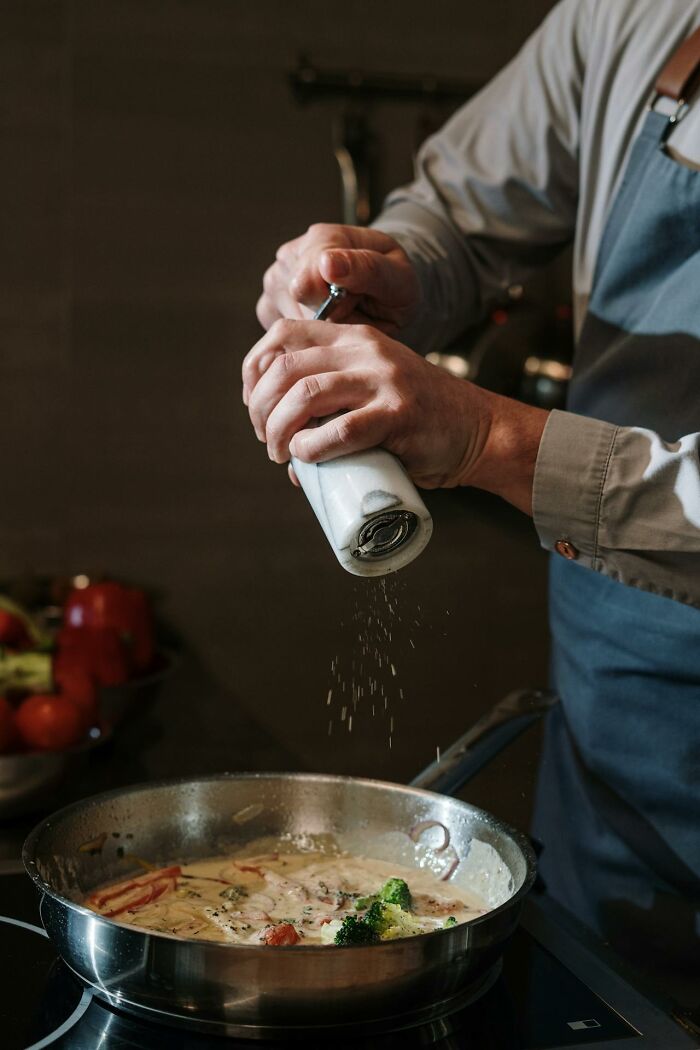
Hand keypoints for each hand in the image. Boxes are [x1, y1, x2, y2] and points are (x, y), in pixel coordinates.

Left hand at [243, 319, 548, 511]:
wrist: (476, 430)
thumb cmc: (417, 419)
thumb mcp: (371, 387)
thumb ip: (332, 401)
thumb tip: (284, 447)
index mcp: (353, 337)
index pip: (281, 334)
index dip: (254, 372)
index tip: (255, 408)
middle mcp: (366, 350)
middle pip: (285, 368)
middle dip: (261, 410)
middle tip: (268, 442)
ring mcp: (384, 380)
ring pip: (306, 394)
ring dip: (279, 430)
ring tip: (281, 454)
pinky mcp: (399, 415)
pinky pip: (342, 429)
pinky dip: (313, 447)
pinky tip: (306, 458)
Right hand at [256, 224, 419, 332]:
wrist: (383, 290)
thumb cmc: (393, 283)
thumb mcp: (397, 277)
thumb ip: (366, 268)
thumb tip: (326, 263)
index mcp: (322, 239)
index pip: (307, 284)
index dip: (336, 306)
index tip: (358, 301)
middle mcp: (291, 256)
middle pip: (299, 309)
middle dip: (330, 319)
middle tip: (355, 310)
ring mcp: (275, 281)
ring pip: (289, 326)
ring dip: (320, 330)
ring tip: (343, 316)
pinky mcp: (267, 307)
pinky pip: (281, 336)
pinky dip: (307, 338)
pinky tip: (327, 326)